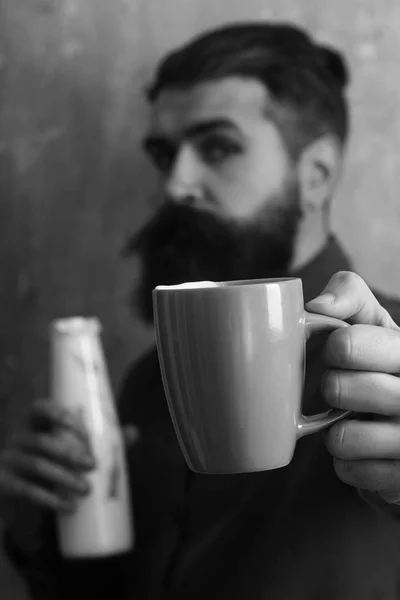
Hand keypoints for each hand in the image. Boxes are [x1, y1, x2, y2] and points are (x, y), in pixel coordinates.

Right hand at [0, 399, 95, 515]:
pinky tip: (69, 506)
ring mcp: (7, 461)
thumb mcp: (73, 449)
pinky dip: (49, 499)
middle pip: (41, 440)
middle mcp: (17, 438)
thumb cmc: (54, 462)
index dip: (58, 414)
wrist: (22, 496)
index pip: (39, 408)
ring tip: (86, 489)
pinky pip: (25, 491)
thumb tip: (133, 432)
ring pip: (35, 466)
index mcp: (33, 423)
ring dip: (63, 477)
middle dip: (69, 452)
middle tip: (92, 465)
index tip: (82, 428)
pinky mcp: (3, 484)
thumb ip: (101, 441)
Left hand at [306, 271, 399, 503]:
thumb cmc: (383, 364)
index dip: (335, 348)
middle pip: (339, 389)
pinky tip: (365, 453)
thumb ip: (351, 295)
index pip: (349, 343)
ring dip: (336, 432)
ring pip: (342, 438)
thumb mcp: (376, 322)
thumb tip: (316, 306)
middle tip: (343, 389)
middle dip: (332, 388)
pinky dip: (348, 464)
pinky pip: (350, 472)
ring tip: (354, 423)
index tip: (340, 352)